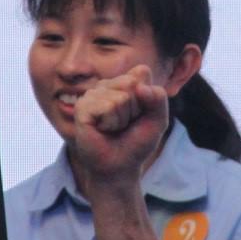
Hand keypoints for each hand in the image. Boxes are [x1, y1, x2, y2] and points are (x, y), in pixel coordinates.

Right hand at [70, 65, 168, 185]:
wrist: (119, 167)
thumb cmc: (136, 142)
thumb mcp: (157, 119)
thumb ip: (158, 98)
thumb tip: (139, 86)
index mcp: (122, 81)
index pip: (142, 73)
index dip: (147, 97)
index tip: (139, 115)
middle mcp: (106, 85)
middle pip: (132, 83)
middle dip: (135, 109)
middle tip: (125, 124)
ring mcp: (92, 95)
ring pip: (120, 98)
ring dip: (122, 119)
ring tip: (114, 128)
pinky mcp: (82, 107)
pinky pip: (107, 107)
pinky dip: (111, 123)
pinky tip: (103, 129)